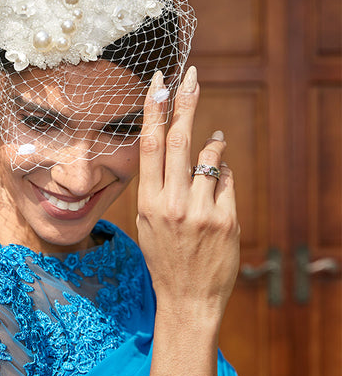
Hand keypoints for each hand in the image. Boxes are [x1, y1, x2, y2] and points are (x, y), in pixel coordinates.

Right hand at [136, 66, 239, 327]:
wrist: (188, 298)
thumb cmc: (165, 259)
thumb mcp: (148, 224)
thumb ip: (159, 188)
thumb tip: (178, 152)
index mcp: (149, 202)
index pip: (150, 146)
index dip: (155, 110)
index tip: (160, 82)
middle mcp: (173, 203)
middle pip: (180, 140)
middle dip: (186, 103)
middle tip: (192, 76)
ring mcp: (202, 211)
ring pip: (209, 157)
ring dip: (211, 143)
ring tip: (212, 138)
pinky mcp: (227, 219)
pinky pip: (227, 180)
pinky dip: (224, 173)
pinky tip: (219, 179)